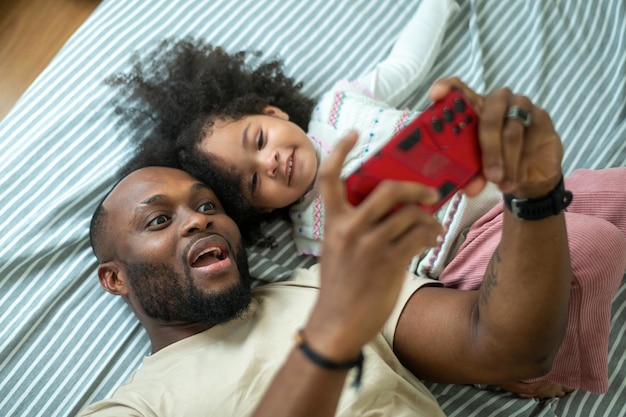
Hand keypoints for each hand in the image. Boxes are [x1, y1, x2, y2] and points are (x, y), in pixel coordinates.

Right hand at [303, 131, 443, 360]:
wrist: (337, 323)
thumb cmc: (339, 286)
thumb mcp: (335, 250)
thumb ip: (352, 226)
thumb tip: (385, 209)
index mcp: (332, 222)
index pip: (329, 178)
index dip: (339, 151)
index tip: (352, 134)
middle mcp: (350, 228)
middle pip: (388, 189)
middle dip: (415, 186)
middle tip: (429, 192)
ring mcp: (370, 245)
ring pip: (411, 214)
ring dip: (429, 218)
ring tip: (434, 226)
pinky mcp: (389, 262)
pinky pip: (418, 236)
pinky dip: (429, 234)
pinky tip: (430, 239)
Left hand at [429, 77, 563, 197]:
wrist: (530, 175)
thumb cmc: (495, 163)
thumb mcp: (476, 169)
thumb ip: (469, 174)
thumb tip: (470, 188)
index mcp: (473, 108)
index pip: (458, 89)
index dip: (446, 87)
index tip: (435, 96)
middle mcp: (496, 102)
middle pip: (489, 115)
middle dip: (488, 148)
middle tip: (489, 175)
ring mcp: (520, 106)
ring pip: (512, 131)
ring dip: (506, 162)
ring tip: (501, 182)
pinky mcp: (541, 117)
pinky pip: (530, 138)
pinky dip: (521, 163)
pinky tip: (515, 179)